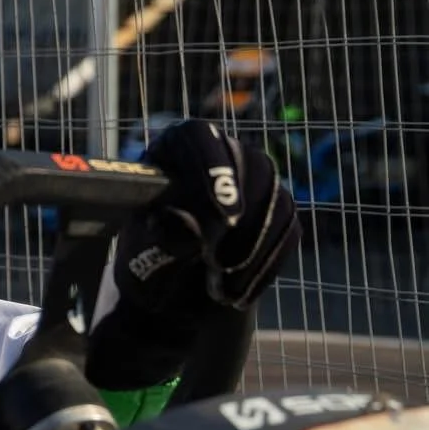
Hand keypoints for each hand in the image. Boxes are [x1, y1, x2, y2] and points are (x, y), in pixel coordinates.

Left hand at [85, 118, 301, 388]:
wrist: (174, 289)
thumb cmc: (146, 263)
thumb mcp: (141, 257)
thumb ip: (163, 240)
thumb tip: (189, 226)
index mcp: (172, 150)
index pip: (197, 137)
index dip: (214, 170)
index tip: (226, 217)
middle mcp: (220, 153)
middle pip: (248, 164)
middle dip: (240, 221)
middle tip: (216, 264)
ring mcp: (255, 178)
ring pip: (275, 199)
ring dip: (251, 249)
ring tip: (217, 289)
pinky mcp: (278, 209)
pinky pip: (288, 229)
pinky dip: (266, 264)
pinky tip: (237, 293)